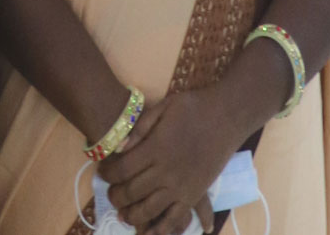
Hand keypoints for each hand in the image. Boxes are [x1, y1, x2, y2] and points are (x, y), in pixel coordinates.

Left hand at [99, 90, 241, 234]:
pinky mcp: (195, 195)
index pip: (122, 168)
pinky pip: (176, 219)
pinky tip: (150, 232)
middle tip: (109, 194)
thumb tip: (119, 147)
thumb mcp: (163, 107)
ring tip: (123, 214)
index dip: (108, 173)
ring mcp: (181, 186)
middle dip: (116, 196)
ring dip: (132, 215)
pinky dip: (161, 229)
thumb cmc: (193, 107)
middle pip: (132, 192)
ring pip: (150, 210)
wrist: (227, 115)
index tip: (102, 171)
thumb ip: (140, 128)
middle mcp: (166, 171)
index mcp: (156, 148)